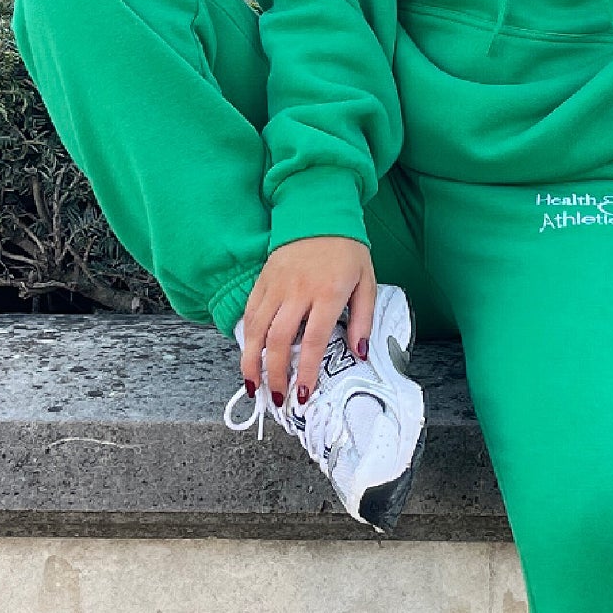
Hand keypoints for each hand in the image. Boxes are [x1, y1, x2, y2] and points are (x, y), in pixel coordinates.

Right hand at [239, 236, 377, 405]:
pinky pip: (250, 313)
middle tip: (277, 399)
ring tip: (253, 386)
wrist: (319, 213)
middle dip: (275, 374)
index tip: (303, 394)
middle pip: (280, 340)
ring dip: (252, 361)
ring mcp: (276, 285)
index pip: (314, 340)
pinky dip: (246, 337)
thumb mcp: (367, 282)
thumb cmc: (347, 251)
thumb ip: (363, 319)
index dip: (307, 371)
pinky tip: (248, 355)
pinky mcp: (262, 280)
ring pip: (257, 329)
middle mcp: (298, 291)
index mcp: (328, 293)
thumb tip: (358, 353)